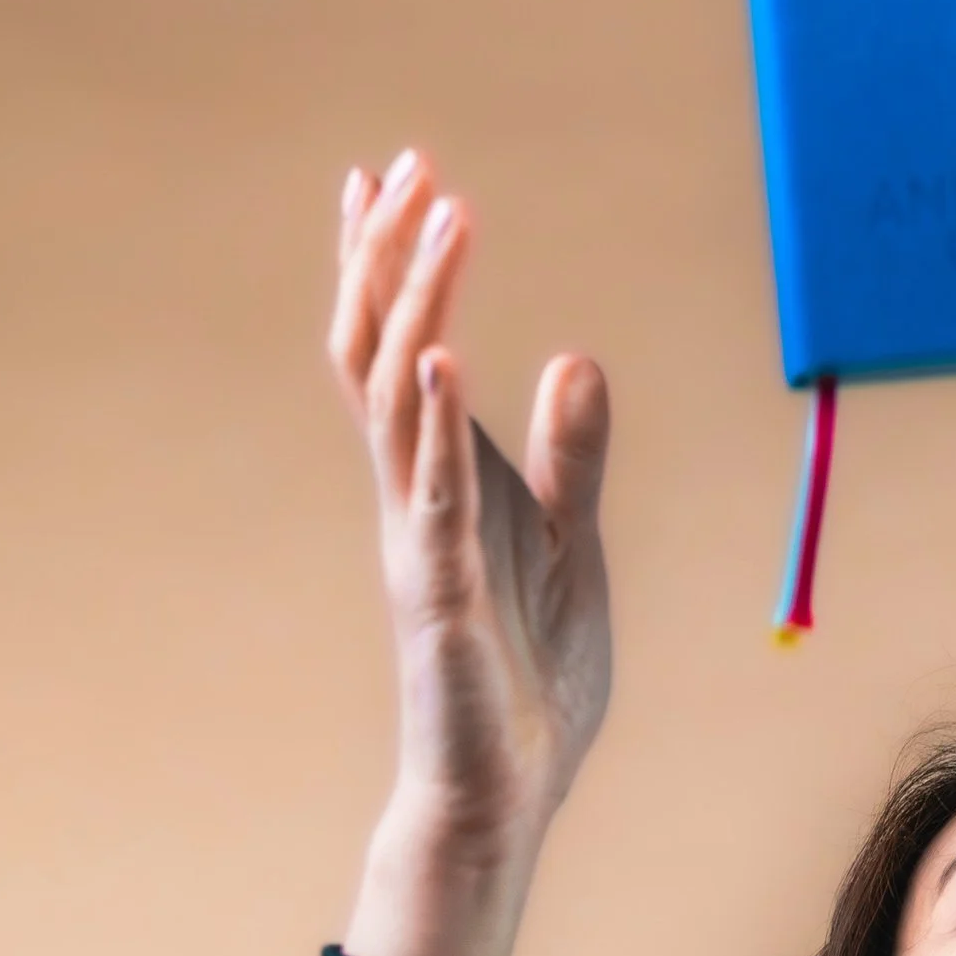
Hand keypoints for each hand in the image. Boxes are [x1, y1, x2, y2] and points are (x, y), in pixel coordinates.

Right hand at [330, 150, 613, 880]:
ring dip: (416, 301)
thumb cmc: (526, 676)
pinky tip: (446, 352)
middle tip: (406, 164)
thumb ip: (572, 455)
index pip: (400, 349)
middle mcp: (413, 497)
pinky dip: (438, 420)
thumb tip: (576, 358)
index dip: (391, 262)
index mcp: (442, 482)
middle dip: (389, 254)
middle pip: (379, 349)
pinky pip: (433, 492)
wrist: (507, 791)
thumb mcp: (572, 542)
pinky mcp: (441, 594)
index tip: (392, 172)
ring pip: (397, 398)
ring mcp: (420, 541)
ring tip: (437, 215)